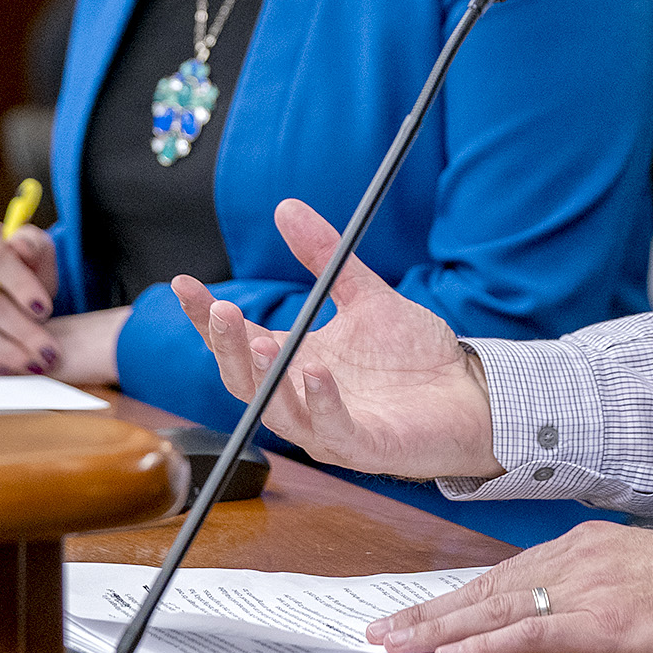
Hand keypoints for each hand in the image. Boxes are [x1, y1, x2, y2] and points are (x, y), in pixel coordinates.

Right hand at [0, 211, 57, 375]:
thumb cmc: (23, 265)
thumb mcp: (36, 250)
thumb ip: (33, 246)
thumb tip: (20, 246)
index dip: (20, 285)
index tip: (44, 309)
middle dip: (19, 329)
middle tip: (47, 350)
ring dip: (3, 350)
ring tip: (33, 362)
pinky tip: (5, 369)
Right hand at [174, 198, 501, 479]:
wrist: (469, 392)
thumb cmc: (414, 356)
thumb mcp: (365, 296)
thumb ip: (326, 258)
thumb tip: (286, 207)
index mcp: (296, 361)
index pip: (238, 341)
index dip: (207, 318)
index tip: (183, 284)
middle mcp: (302, 397)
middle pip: (244, 379)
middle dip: (225, 346)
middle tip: (220, 311)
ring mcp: (329, 426)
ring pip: (276, 411)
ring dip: (263, 377)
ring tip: (254, 338)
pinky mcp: (364, 445)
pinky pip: (333, 429)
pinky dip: (321, 403)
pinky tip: (316, 374)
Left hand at [366, 524, 652, 652]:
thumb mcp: (635, 573)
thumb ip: (587, 586)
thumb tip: (545, 611)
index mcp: (582, 545)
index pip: (499, 574)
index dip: (449, 597)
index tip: (409, 612)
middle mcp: (576, 557)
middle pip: (484, 588)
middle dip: (426, 612)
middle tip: (378, 630)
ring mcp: (588, 586)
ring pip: (495, 608)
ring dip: (439, 629)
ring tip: (396, 643)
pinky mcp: (605, 621)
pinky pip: (532, 632)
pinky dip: (486, 644)